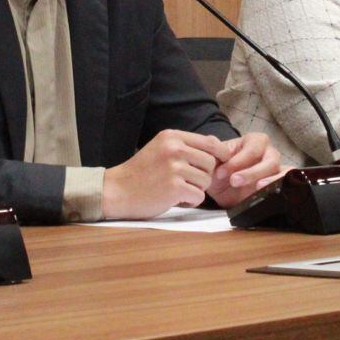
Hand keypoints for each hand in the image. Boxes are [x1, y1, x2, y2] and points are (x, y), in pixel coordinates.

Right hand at [103, 130, 220, 219]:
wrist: (117, 190)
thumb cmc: (141, 172)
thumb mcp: (161, 149)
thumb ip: (185, 146)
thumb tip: (216, 144)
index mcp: (171, 137)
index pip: (209, 142)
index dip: (221, 153)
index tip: (222, 163)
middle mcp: (174, 149)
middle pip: (211, 163)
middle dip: (204, 175)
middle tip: (188, 182)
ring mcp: (174, 168)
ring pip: (206, 181)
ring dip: (196, 189)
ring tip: (178, 190)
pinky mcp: (174, 188)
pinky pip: (199, 196)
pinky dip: (190, 202)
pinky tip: (176, 199)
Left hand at [205, 133, 281, 207]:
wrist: (221, 188)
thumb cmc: (220, 169)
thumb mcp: (213, 160)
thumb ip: (214, 150)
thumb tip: (212, 141)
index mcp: (254, 141)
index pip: (252, 149)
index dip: (237, 161)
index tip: (221, 173)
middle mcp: (269, 153)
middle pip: (270, 161)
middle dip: (252, 172)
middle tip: (234, 181)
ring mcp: (277, 169)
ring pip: (283, 172)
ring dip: (271, 180)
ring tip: (258, 188)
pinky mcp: (280, 184)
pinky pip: (289, 184)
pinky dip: (284, 187)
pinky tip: (272, 194)